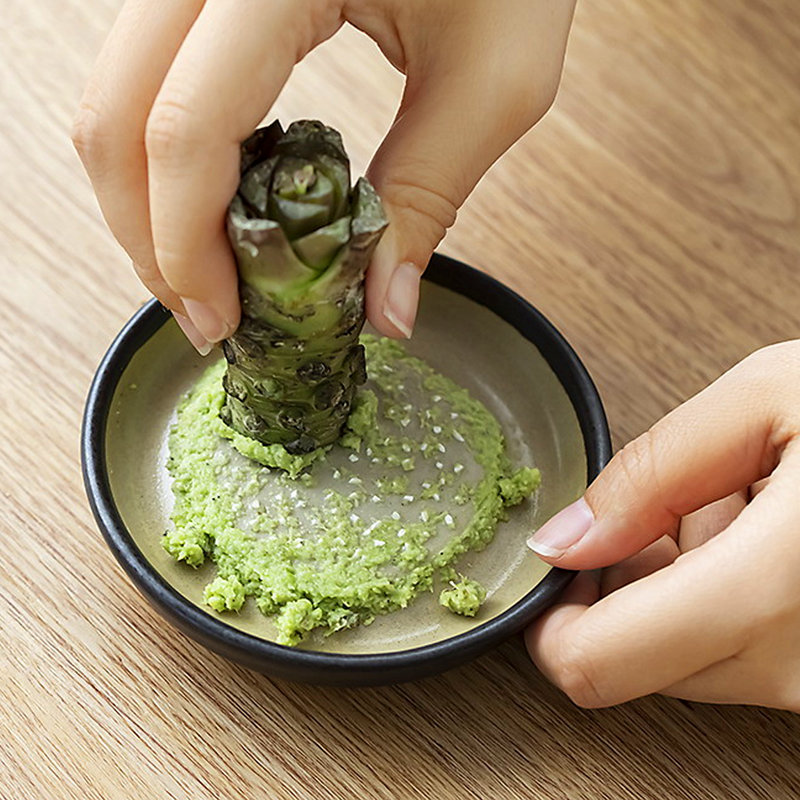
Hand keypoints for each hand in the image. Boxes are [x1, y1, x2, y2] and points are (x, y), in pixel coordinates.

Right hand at [72, 0, 575, 351]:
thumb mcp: (493, 82)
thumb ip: (428, 195)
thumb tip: (384, 309)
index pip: (189, 123)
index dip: (186, 243)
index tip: (221, 320)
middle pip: (118, 113)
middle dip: (149, 236)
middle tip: (203, 312)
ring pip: (116, 95)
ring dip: (147, 200)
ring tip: (204, 272)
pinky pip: (149, 77)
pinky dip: (166, 156)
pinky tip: (212, 207)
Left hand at [526, 342, 799, 711]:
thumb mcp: (772, 399)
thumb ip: (652, 475)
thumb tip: (565, 540)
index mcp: (776, 590)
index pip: (595, 665)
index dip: (549, 624)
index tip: (553, 572)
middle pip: (636, 661)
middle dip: (622, 589)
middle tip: (665, 508)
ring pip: (688, 662)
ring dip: (678, 592)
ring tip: (736, 510)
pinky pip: (746, 660)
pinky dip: (727, 606)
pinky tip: (769, 538)